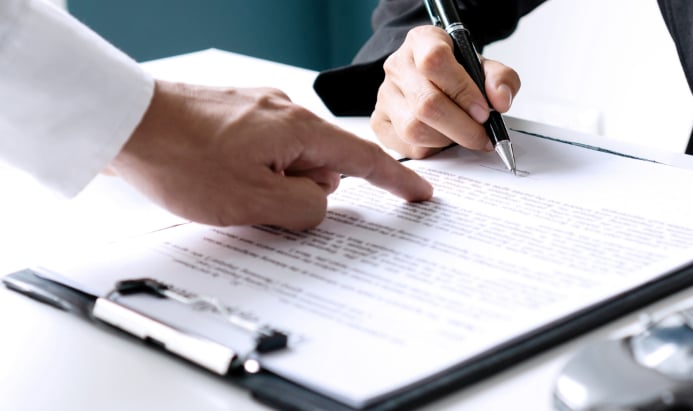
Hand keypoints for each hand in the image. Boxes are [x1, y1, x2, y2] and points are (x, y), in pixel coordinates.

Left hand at [108, 80, 432, 229]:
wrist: (121, 122)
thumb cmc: (180, 158)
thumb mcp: (253, 203)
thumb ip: (305, 209)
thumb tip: (321, 204)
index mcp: (299, 130)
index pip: (364, 159)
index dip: (396, 181)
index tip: (420, 195)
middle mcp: (284, 112)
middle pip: (320, 165)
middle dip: (303, 193)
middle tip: (261, 208)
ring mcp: (257, 110)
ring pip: (287, 161)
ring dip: (271, 185)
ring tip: (226, 192)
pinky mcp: (233, 115)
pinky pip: (261, 151)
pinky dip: (251, 172)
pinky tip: (217, 179)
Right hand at [373, 25, 520, 157]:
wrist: (435, 82)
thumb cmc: (459, 74)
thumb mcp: (485, 68)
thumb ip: (501, 79)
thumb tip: (500, 101)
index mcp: (422, 41)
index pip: (435, 61)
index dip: (463, 91)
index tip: (484, 111)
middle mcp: (398, 66)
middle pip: (426, 103)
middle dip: (463, 128)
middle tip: (483, 136)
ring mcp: (385, 95)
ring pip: (415, 129)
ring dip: (448, 141)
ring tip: (463, 135)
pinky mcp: (380, 123)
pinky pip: (407, 147)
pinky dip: (432, 151)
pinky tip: (444, 140)